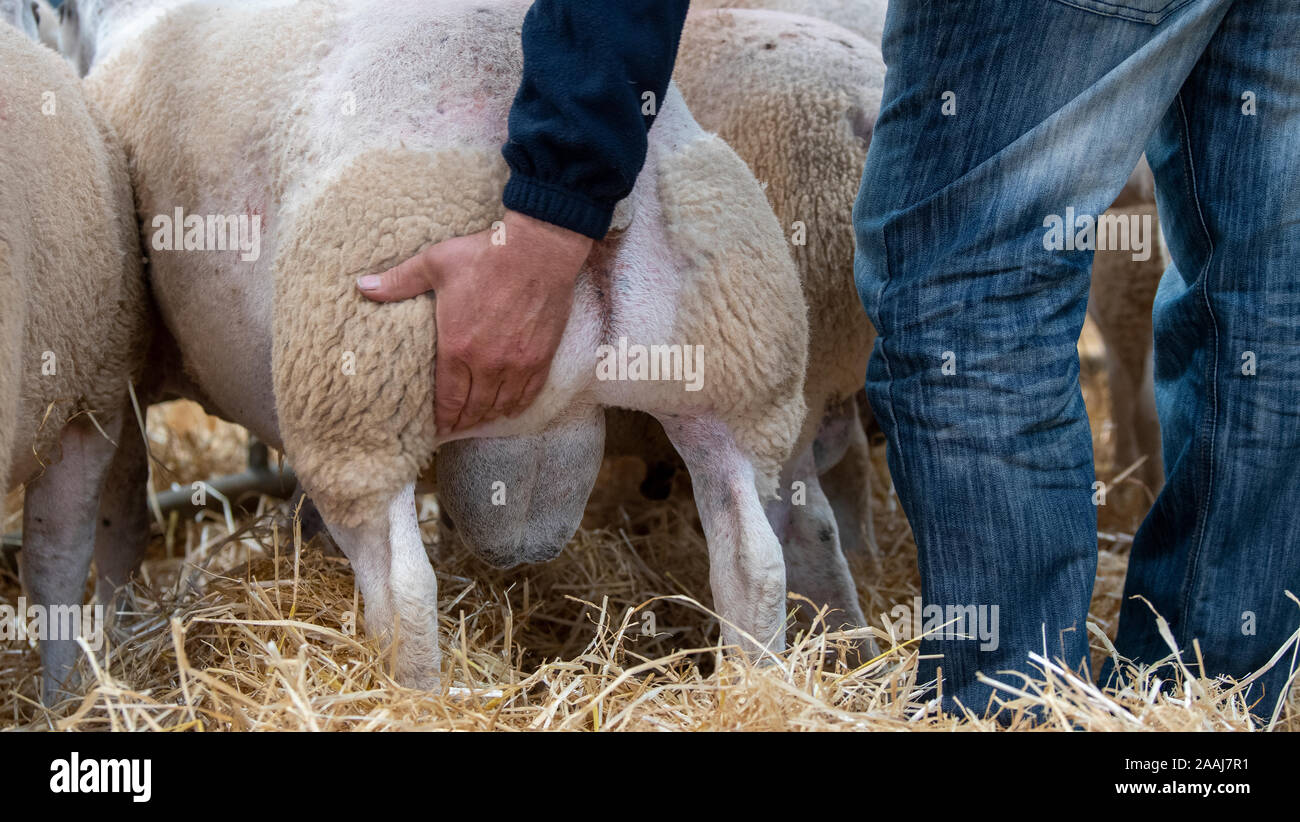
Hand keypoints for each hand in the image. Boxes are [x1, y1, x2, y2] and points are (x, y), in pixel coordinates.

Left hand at [357, 211, 591, 434]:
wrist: (539, 250)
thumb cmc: (485, 255)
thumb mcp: (435, 263)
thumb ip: (399, 281)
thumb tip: (362, 286)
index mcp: (457, 347)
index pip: (447, 398)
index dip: (442, 418)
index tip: (436, 428)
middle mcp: (487, 364)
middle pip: (473, 407)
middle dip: (462, 421)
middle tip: (453, 428)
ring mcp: (517, 364)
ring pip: (500, 405)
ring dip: (487, 416)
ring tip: (477, 419)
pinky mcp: (541, 357)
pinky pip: (528, 394)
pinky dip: (516, 406)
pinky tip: (509, 409)